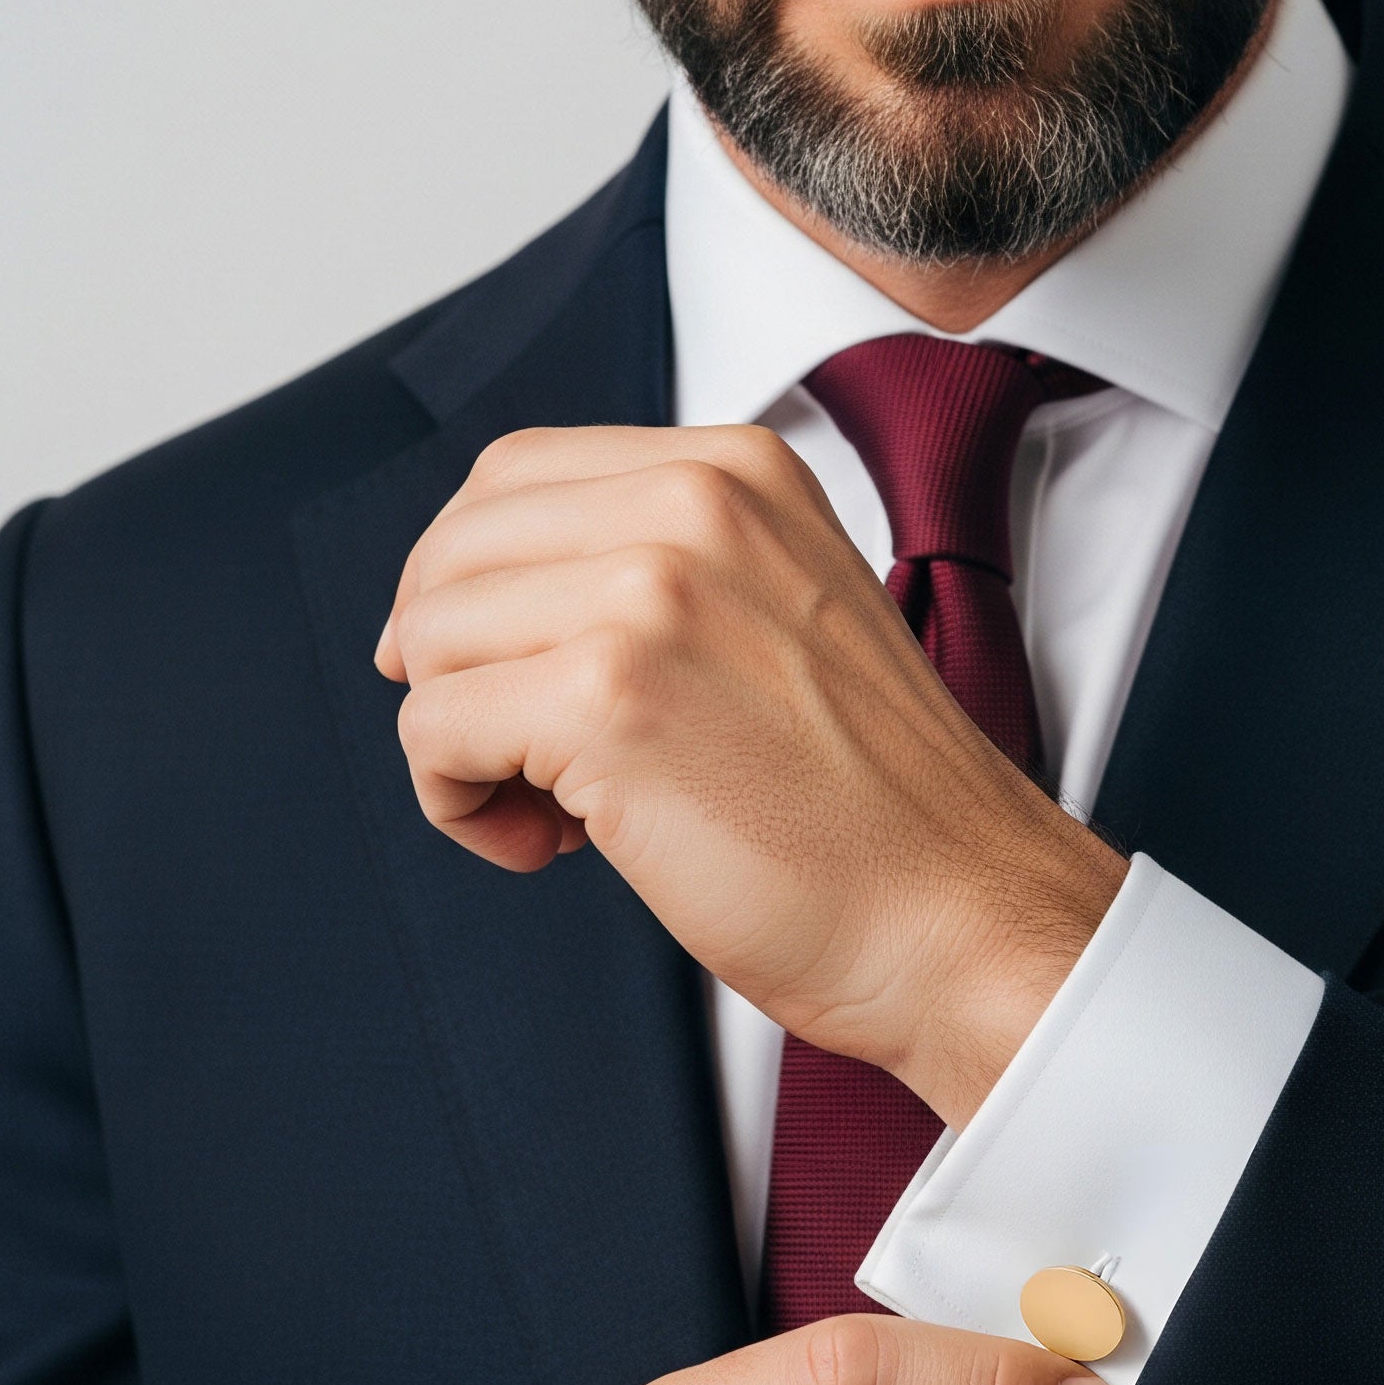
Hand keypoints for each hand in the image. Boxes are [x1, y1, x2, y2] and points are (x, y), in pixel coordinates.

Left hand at [374, 426, 1125, 1127]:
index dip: (467, 579)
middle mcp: (694, 505)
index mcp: (737, 471)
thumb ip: (661, 568)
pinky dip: (460, 803)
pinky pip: (432, 731)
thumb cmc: (872, 803)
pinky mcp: (606, 700)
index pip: (511, 477)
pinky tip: (556, 846)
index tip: (493, 668)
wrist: (957, 912)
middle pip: (452, 553)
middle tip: (522, 756)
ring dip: (460, 741)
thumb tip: (471, 599)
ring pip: (426, 639)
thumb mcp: (783, 610)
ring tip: (559, 810)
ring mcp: (650, 594)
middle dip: (453, 665)